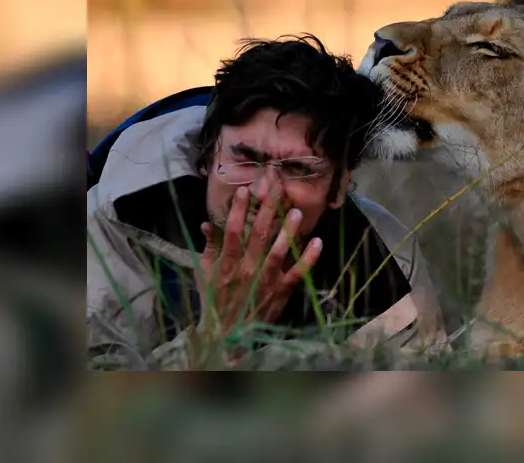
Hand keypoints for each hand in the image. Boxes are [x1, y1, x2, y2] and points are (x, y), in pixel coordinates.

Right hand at [197, 185, 322, 334]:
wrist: (227, 334)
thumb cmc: (215, 301)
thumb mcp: (205, 273)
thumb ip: (209, 247)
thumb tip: (206, 222)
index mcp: (227, 263)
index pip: (233, 231)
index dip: (240, 210)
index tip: (246, 190)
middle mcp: (247, 269)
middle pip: (258, 234)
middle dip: (268, 209)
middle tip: (278, 188)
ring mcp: (266, 280)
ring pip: (279, 251)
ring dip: (288, 230)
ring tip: (297, 212)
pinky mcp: (281, 291)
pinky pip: (297, 273)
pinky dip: (308, 258)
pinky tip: (318, 242)